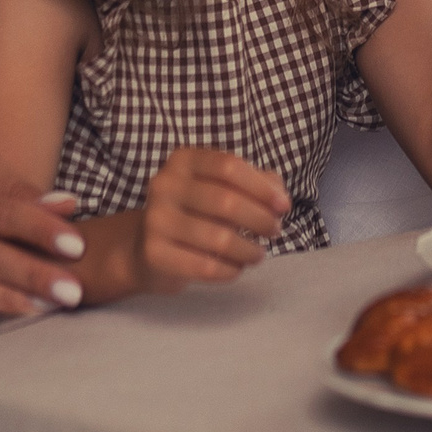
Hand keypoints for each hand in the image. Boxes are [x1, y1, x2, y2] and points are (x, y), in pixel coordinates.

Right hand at [133, 147, 291, 292]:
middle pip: (226, 201)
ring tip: (257, 254)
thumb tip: (279, 199)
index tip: (284, 206)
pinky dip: (230, 270)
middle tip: (274, 231)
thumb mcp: (224, 187)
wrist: (148, 246)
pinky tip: (236, 268)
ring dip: (249, 250)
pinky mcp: (154, 254)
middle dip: (260, 219)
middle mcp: (164, 185)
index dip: (261, 187)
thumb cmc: (197, 211)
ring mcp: (156, 220)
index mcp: (183, 160)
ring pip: (219, 238)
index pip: (228, 166)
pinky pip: (206, 267)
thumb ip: (257, 184)